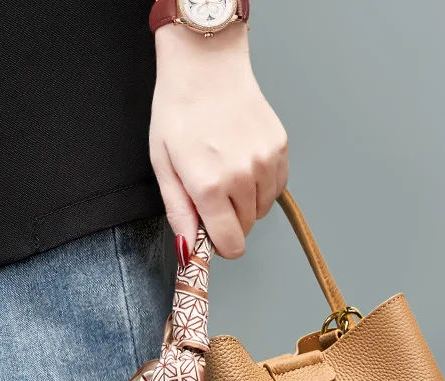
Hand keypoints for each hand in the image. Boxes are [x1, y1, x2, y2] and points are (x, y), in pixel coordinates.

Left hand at [149, 22, 288, 259]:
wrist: (206, 64)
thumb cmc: (179, 112)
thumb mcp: (164, 165)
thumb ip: (179, 212)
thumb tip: (189, 251)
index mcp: (209, 186)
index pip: (231, 244)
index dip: (221, 246)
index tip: (213, 236)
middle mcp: (242, 178)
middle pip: (246, 228)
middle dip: (230, 220)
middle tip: (212, 192)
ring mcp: (265, 162)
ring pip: (262, 209)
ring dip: (247, 202)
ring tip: (227, 172)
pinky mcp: (280, 149)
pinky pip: (276, 187)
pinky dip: (262, 185)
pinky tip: (243, 162)